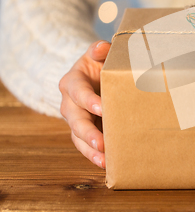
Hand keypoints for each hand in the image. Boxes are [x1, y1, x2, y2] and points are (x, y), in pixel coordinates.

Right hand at [59, 40, 110, 168]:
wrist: (93, 77)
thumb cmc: (99, 65)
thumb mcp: (98, 54)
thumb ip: (100, 50)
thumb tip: (101, 47)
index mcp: (72, 81)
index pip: (78, 91)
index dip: (88, 100)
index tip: (102, 108)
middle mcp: (70, 103)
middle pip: (75, 120)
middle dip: (88, 132)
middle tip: (102, 143)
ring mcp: (75, 119)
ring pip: (78, 137)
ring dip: (91, 150)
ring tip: (104, 161)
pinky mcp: (83, 132)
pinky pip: (85, 146)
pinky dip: (94, 155)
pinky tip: (107, 164)